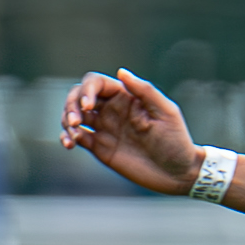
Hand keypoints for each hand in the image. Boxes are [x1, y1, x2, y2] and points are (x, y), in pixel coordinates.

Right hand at [59, 69, 202, 195]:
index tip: (88, 107)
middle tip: (75, 121)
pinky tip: (70, 143)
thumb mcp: (166, 113)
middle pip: (78, 97)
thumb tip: (121, 72)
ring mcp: (104, 128)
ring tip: (73, 135)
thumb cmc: (177, 140)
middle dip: (70, 105)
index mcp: (125, 97)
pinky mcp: (100, 147)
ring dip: (65, 121)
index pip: (95, 83)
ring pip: (73, 116)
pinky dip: (67, 137)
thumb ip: (145, 91)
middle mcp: (111, 109)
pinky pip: (76, 137)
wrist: (178, 173)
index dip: (86, 90)